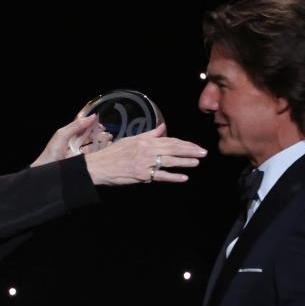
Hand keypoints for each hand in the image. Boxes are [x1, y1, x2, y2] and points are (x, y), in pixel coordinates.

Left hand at [31, 114, 110, 166]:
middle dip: (99, 134)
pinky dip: (100, 152)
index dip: (92, 125)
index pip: (83, 127)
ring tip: (109, 141)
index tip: (101, 124)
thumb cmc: (50, 155)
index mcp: (69, 136)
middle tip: (107, 134)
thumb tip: (91, 117)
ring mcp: (78, 154)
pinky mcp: (82, 163)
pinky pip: (93, 157)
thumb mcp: (62, 135)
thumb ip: (76, 125)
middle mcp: (74, 144)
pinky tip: (105, 150)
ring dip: (101, 143)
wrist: (47, 174)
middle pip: (89, 137)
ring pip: (93, 146)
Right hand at [83, 123, 206, 184]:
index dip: (184, 143)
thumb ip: (150, 135)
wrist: (101, 166)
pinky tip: (184, 177)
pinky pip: (161, 176)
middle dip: (190, 151)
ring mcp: (145, 163)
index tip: (196, 146)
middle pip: (173, 149)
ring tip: (197, 162)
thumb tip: (163, 128)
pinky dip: (173, 177)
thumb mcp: (132, 139)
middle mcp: (147, 150)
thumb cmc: (115, 152)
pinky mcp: (142, 175)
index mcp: (146, 141)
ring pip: (170, 161)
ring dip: (185, 162)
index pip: (170, 140)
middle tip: (203, 152)